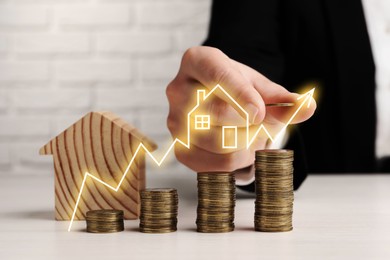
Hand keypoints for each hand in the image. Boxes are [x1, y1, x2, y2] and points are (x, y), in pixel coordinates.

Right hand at [166, 46, 315, 171]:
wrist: (215, 104)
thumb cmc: (236, 91)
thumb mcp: (259, 87)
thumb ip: (281, 97)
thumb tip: (307, 107)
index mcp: (197, 61)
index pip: (217, 75)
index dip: (241, 94)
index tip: (259, 112)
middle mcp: (178, 90)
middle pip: (217, 112)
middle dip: (252, 124)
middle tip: (264, 123)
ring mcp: (175, 122)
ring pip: (220, 143)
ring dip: (249, 145)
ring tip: (253, 136)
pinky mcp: (181, 149)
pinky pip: (217, 165)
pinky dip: (239, 163)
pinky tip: (242, 150)